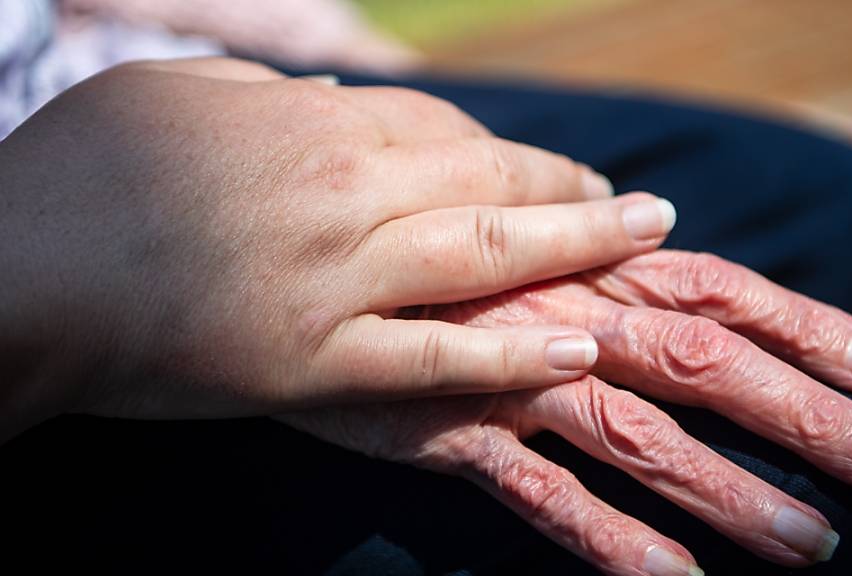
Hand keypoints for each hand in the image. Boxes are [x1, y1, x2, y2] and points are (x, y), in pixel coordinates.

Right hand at [0, 57, 676, 437]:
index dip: (517, 153)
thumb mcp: (174, 95)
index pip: (448, 130)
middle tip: (644, 207)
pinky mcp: (313, 362)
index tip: (562, 169)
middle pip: (490, 182)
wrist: (11, 274)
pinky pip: (434, 361)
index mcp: (311, 123)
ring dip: (580, 247)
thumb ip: (267, 96)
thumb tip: (327, 97)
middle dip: (576, 192)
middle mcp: (343, 191)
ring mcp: (335, 279)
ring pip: (485, 256)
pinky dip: (511, 357)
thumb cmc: (79, 175)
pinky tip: (578, 349)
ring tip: (645, 242)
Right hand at [283, 250, 851, 573]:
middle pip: (703, 362)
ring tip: (809, 543)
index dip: (802, 325)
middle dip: (801, 413)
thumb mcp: (525, 234)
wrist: (314, 262)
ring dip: (728, 492)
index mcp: (590, 265)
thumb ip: (597, 250)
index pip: (717, 289)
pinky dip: (609, 539)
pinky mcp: (452, 436)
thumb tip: (666, 231)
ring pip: (638, 439)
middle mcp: (567, 317)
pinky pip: (541, 497)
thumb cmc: (436, 248)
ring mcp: (512, 379)